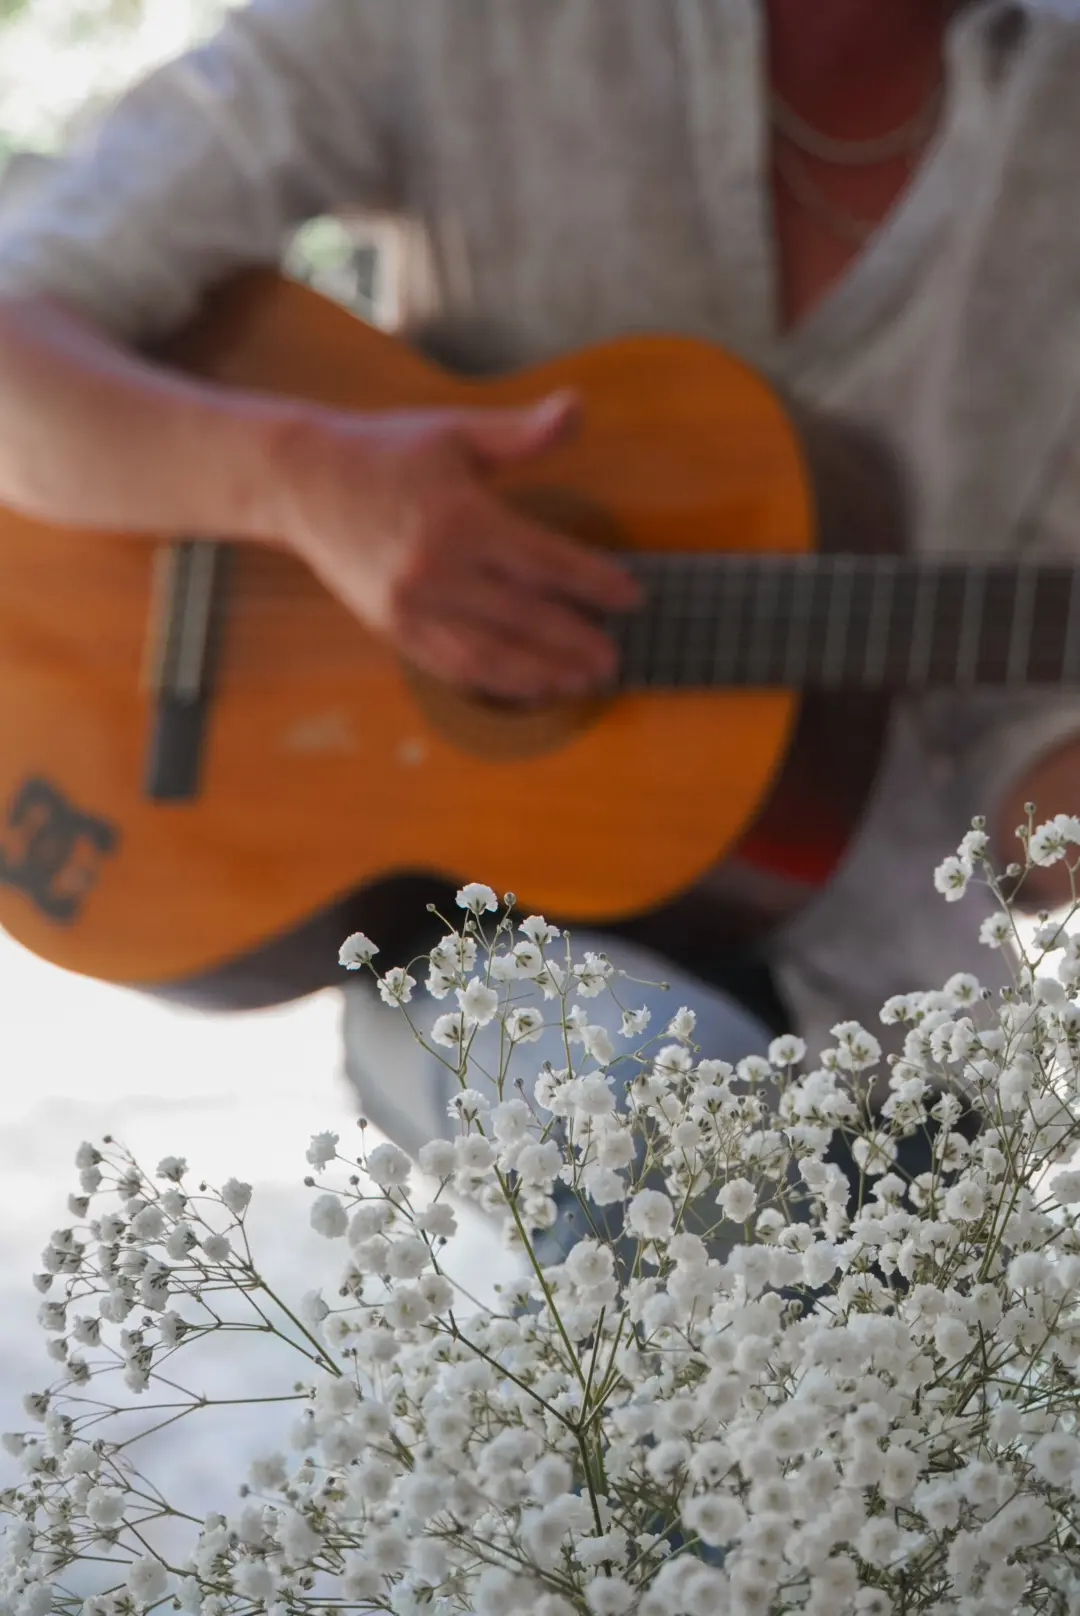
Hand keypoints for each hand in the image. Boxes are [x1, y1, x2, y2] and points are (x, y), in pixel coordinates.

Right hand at [274, 392, 639, 700]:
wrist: (303, 482)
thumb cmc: (387, 451)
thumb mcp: (456, 433)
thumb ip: (521, 434)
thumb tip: (575, 409)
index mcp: (461, 519)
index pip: (545, 561)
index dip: (593, 582)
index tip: (630, 596)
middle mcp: (437, 570)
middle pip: (525, 617)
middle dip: (575, 641)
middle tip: (614, 657)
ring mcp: (412, 607)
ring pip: (489, 655)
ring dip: (539, 673)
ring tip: (578, 681)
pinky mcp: (392, 627)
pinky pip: (451, 665)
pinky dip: (494, 681)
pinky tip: (525, 684)